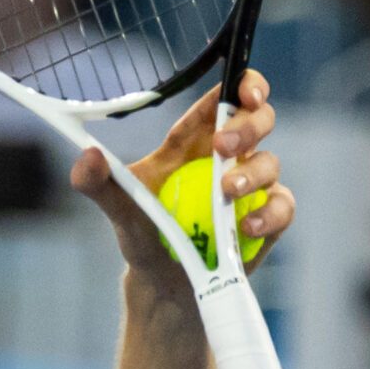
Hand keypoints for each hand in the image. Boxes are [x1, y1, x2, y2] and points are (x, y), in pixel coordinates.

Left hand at [69, 69, 294, 285]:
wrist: (164, 285)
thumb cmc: (143, 236)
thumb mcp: (119, 209)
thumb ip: (100, 185)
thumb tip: (86, 157)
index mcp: (192, 141)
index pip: (223, 99)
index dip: (243, 83)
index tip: (244, 91)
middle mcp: (226, 157)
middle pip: (257, 118)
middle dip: (248, 124)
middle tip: (222, 148)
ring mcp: (251, 186)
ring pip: (270, 161)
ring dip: (253, 173)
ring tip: (227, 194)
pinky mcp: (267, 217)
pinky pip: (283, 205)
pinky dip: (271, 213)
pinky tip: (246, 227)